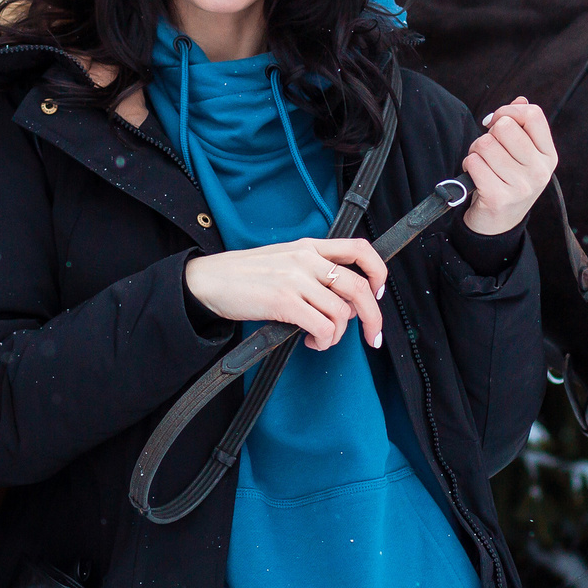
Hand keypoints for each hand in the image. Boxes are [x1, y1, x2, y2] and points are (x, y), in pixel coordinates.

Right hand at [184, 237, 388, 350]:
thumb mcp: (283, 259)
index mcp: (309, 246)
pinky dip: (322, 340)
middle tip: (373, 337)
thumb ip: (313, 271)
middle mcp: (306, 259)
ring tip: (320, 338)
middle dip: (372, 318)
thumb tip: (343, 302)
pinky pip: (321, 326)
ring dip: (336, 335)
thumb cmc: (245, 275)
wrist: (209, 280)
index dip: (378, 272)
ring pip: (341, 313)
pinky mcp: (283, 301)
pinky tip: (310, 341)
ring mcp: (295, 279)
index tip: (378, 293)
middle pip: (358, 288)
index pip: (360, 249)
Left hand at [462, 98, 556, 234]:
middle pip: (504, 127)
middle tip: (488, 151)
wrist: (498, 224)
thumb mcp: (521, 156)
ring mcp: (521, 186)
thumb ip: (522, 127)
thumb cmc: (507, 182)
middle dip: (488, 135)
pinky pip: (474, 163)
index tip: (496, 122)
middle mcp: (539, 171)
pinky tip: (475, 177)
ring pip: (484, 144)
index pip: (533, 115)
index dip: (508, 111)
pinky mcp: (499, 197)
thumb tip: (520, 100)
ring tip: (482, 166)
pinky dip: (469, 166)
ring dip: (475, 152)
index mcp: (548, 156)